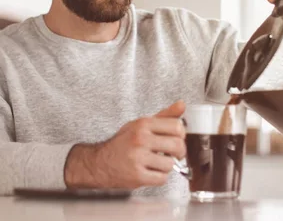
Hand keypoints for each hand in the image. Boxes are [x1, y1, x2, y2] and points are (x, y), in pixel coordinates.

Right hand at [64, 100, 186, 188]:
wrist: (100, 163)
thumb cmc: (123, 143)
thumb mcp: (141, 125)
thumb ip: (164, 116)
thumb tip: (182, 104)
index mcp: (143, 124)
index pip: (177, 126)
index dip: (181, 134)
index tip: (176, 138)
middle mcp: (140, 139)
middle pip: (178, 145)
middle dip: (179, 152)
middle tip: (172, 154)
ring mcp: (138, 158)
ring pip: (170, 164)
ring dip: (166, 166)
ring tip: (156, 163)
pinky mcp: (137, 176)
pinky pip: (162, 178)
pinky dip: (159, 177)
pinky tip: (150, 172)